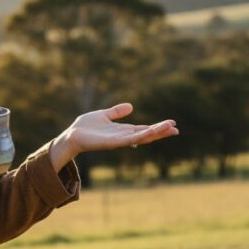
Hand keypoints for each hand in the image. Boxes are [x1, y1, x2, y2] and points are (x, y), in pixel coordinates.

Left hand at [60, 103, 178, 154]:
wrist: (71, 135)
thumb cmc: (85, 127)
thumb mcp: (103, 115)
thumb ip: (116, 112)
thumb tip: (131, 106)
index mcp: (122, 130)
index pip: (143, 128)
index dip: (157, 127)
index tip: (171, 124)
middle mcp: (123, 136)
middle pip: (146, 134)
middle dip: (161, 131)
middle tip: (176, 128)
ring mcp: (119, 141)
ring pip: (142, 137)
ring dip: (155, 133)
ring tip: (170, 128)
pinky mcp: (113, 143)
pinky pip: (130, 140)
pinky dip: (141, 136)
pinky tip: (151, 131)